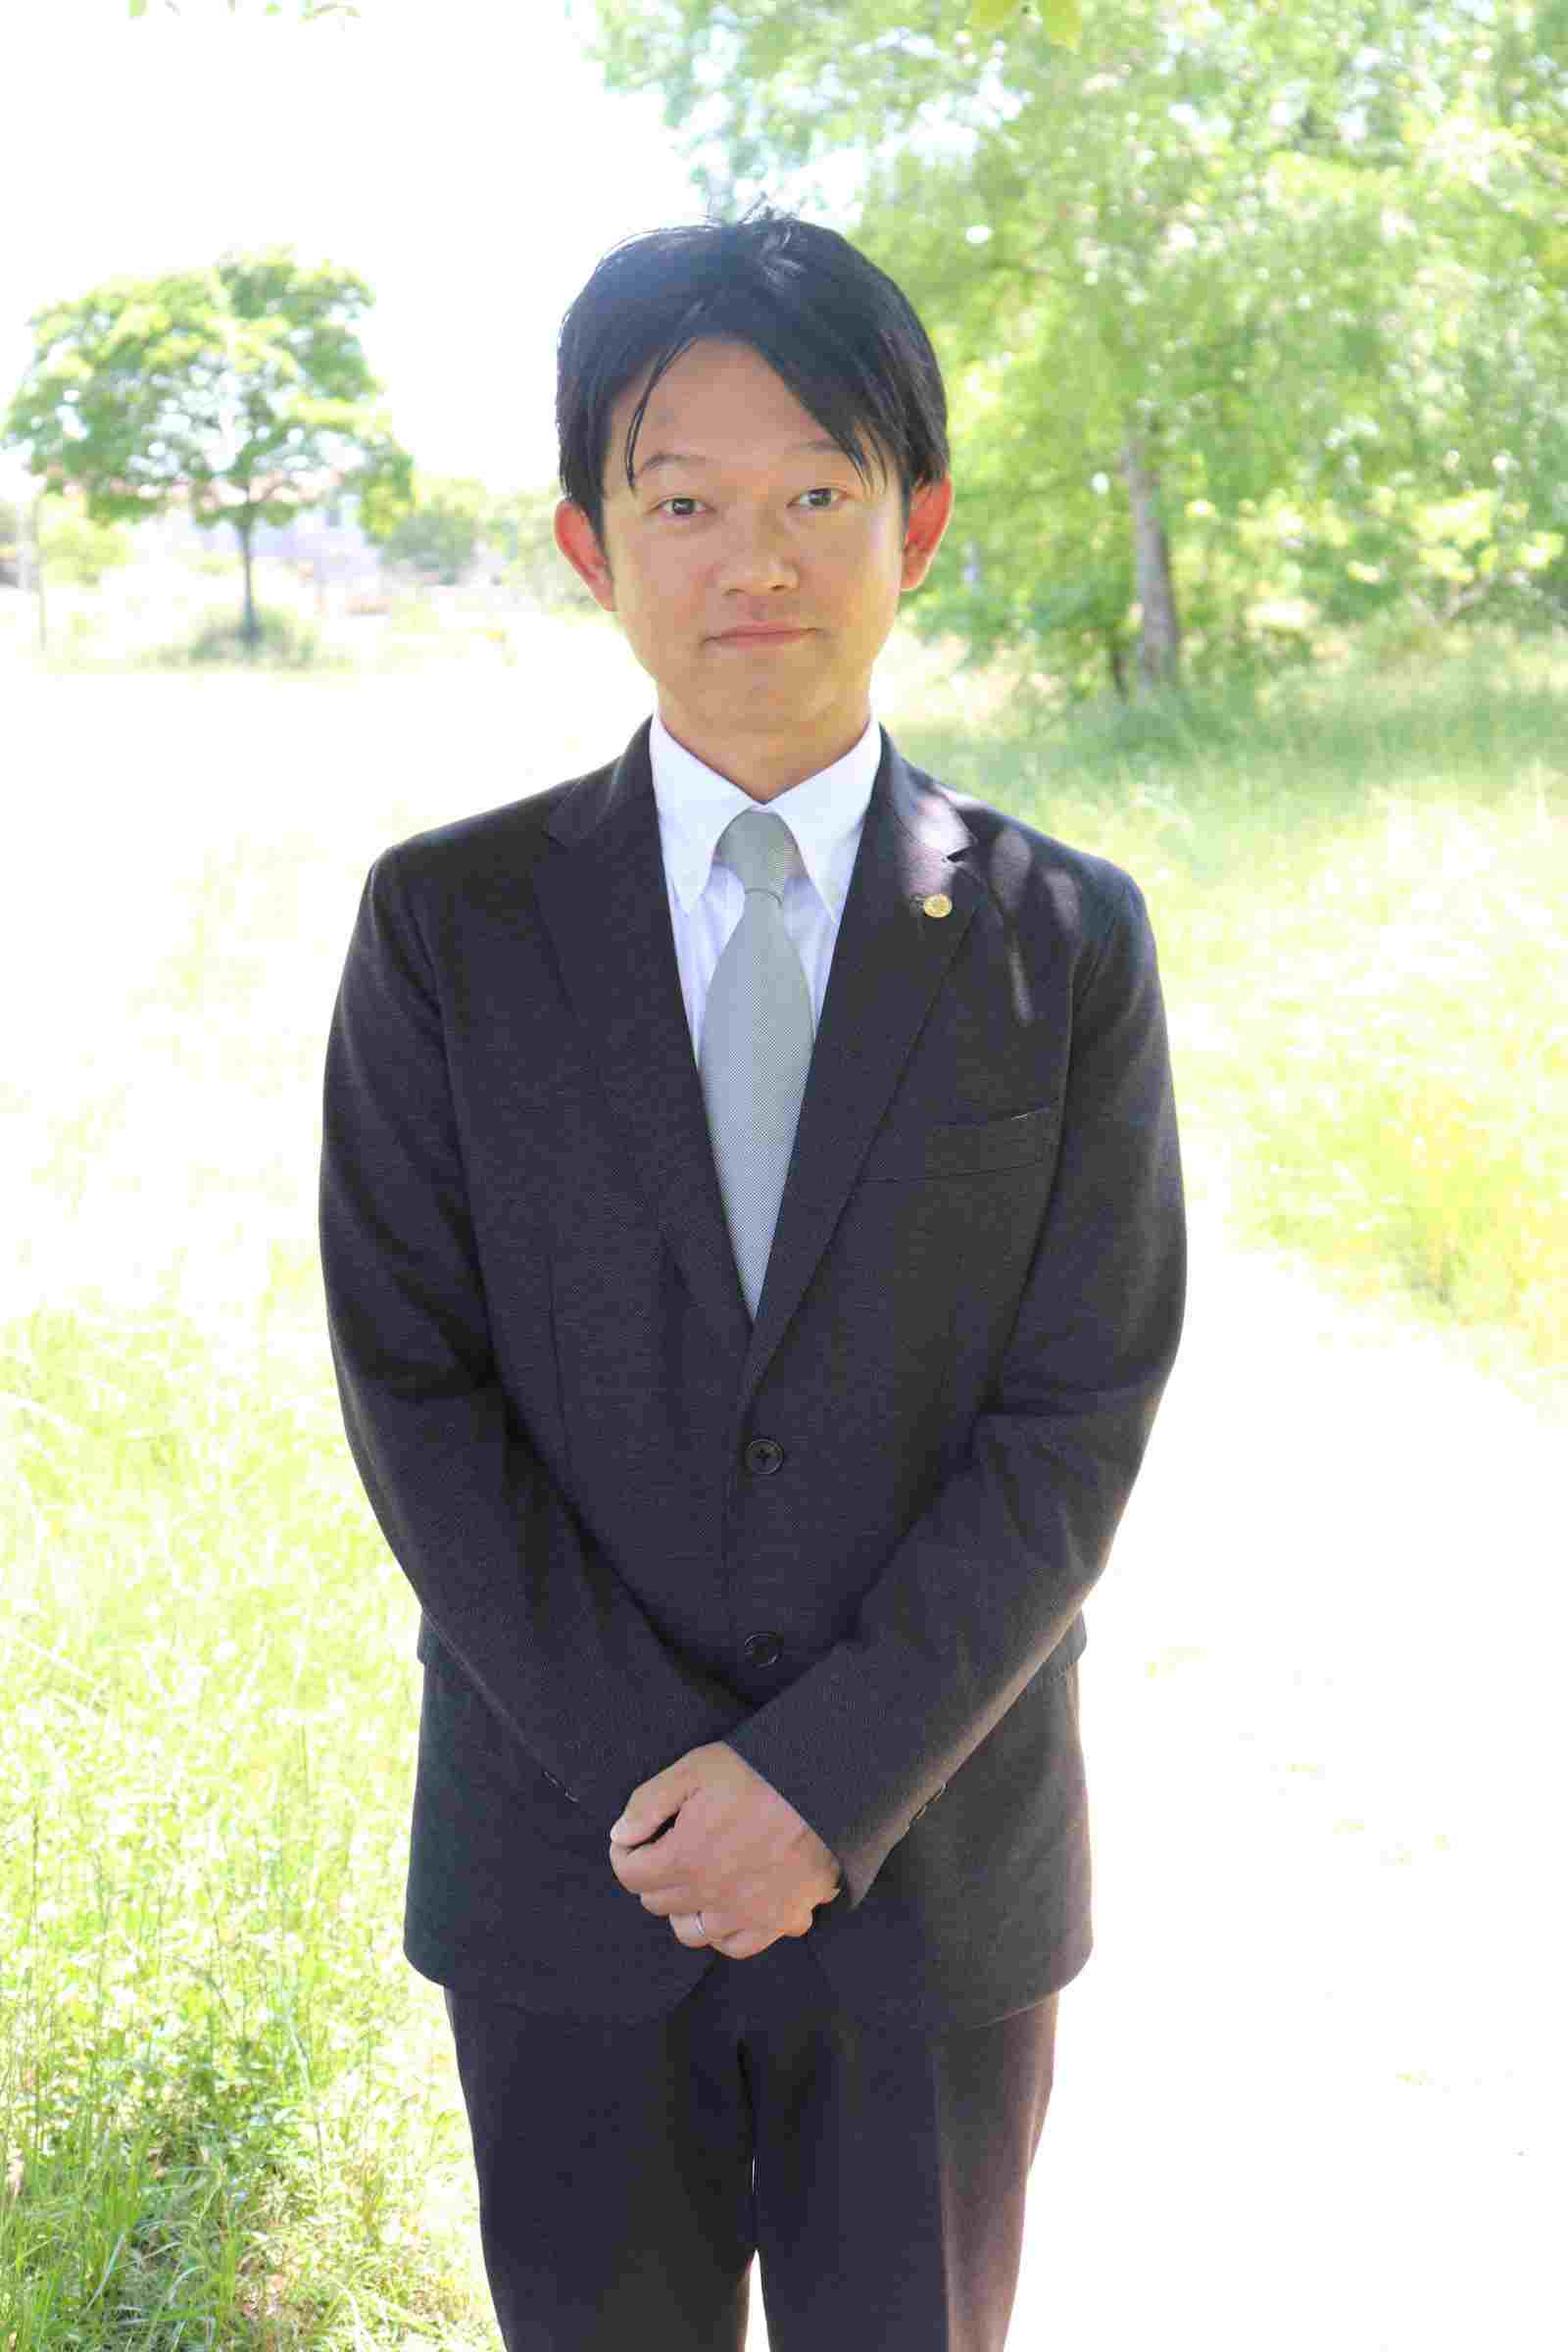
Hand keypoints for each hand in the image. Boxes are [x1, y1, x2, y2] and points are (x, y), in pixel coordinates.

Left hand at [608, 1742, 842, 1958]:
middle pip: (659, 1903)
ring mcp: (746, 1914)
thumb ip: (649, 1803)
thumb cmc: (761, 1773)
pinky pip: (738, 1946)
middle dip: (654, 1876)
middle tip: (670, 1849)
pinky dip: (728, 1931)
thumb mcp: (695, 1769)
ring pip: (693, 1931)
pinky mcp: (780, 1921)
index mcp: (684, 1859)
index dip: (626, 1854)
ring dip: (686, 1908)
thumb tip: (621, 1835)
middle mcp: (710, 1896)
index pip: (631, 1875)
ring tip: (698, 1880)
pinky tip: (733, 1905)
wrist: (829, 1787)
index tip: (636, 1839)